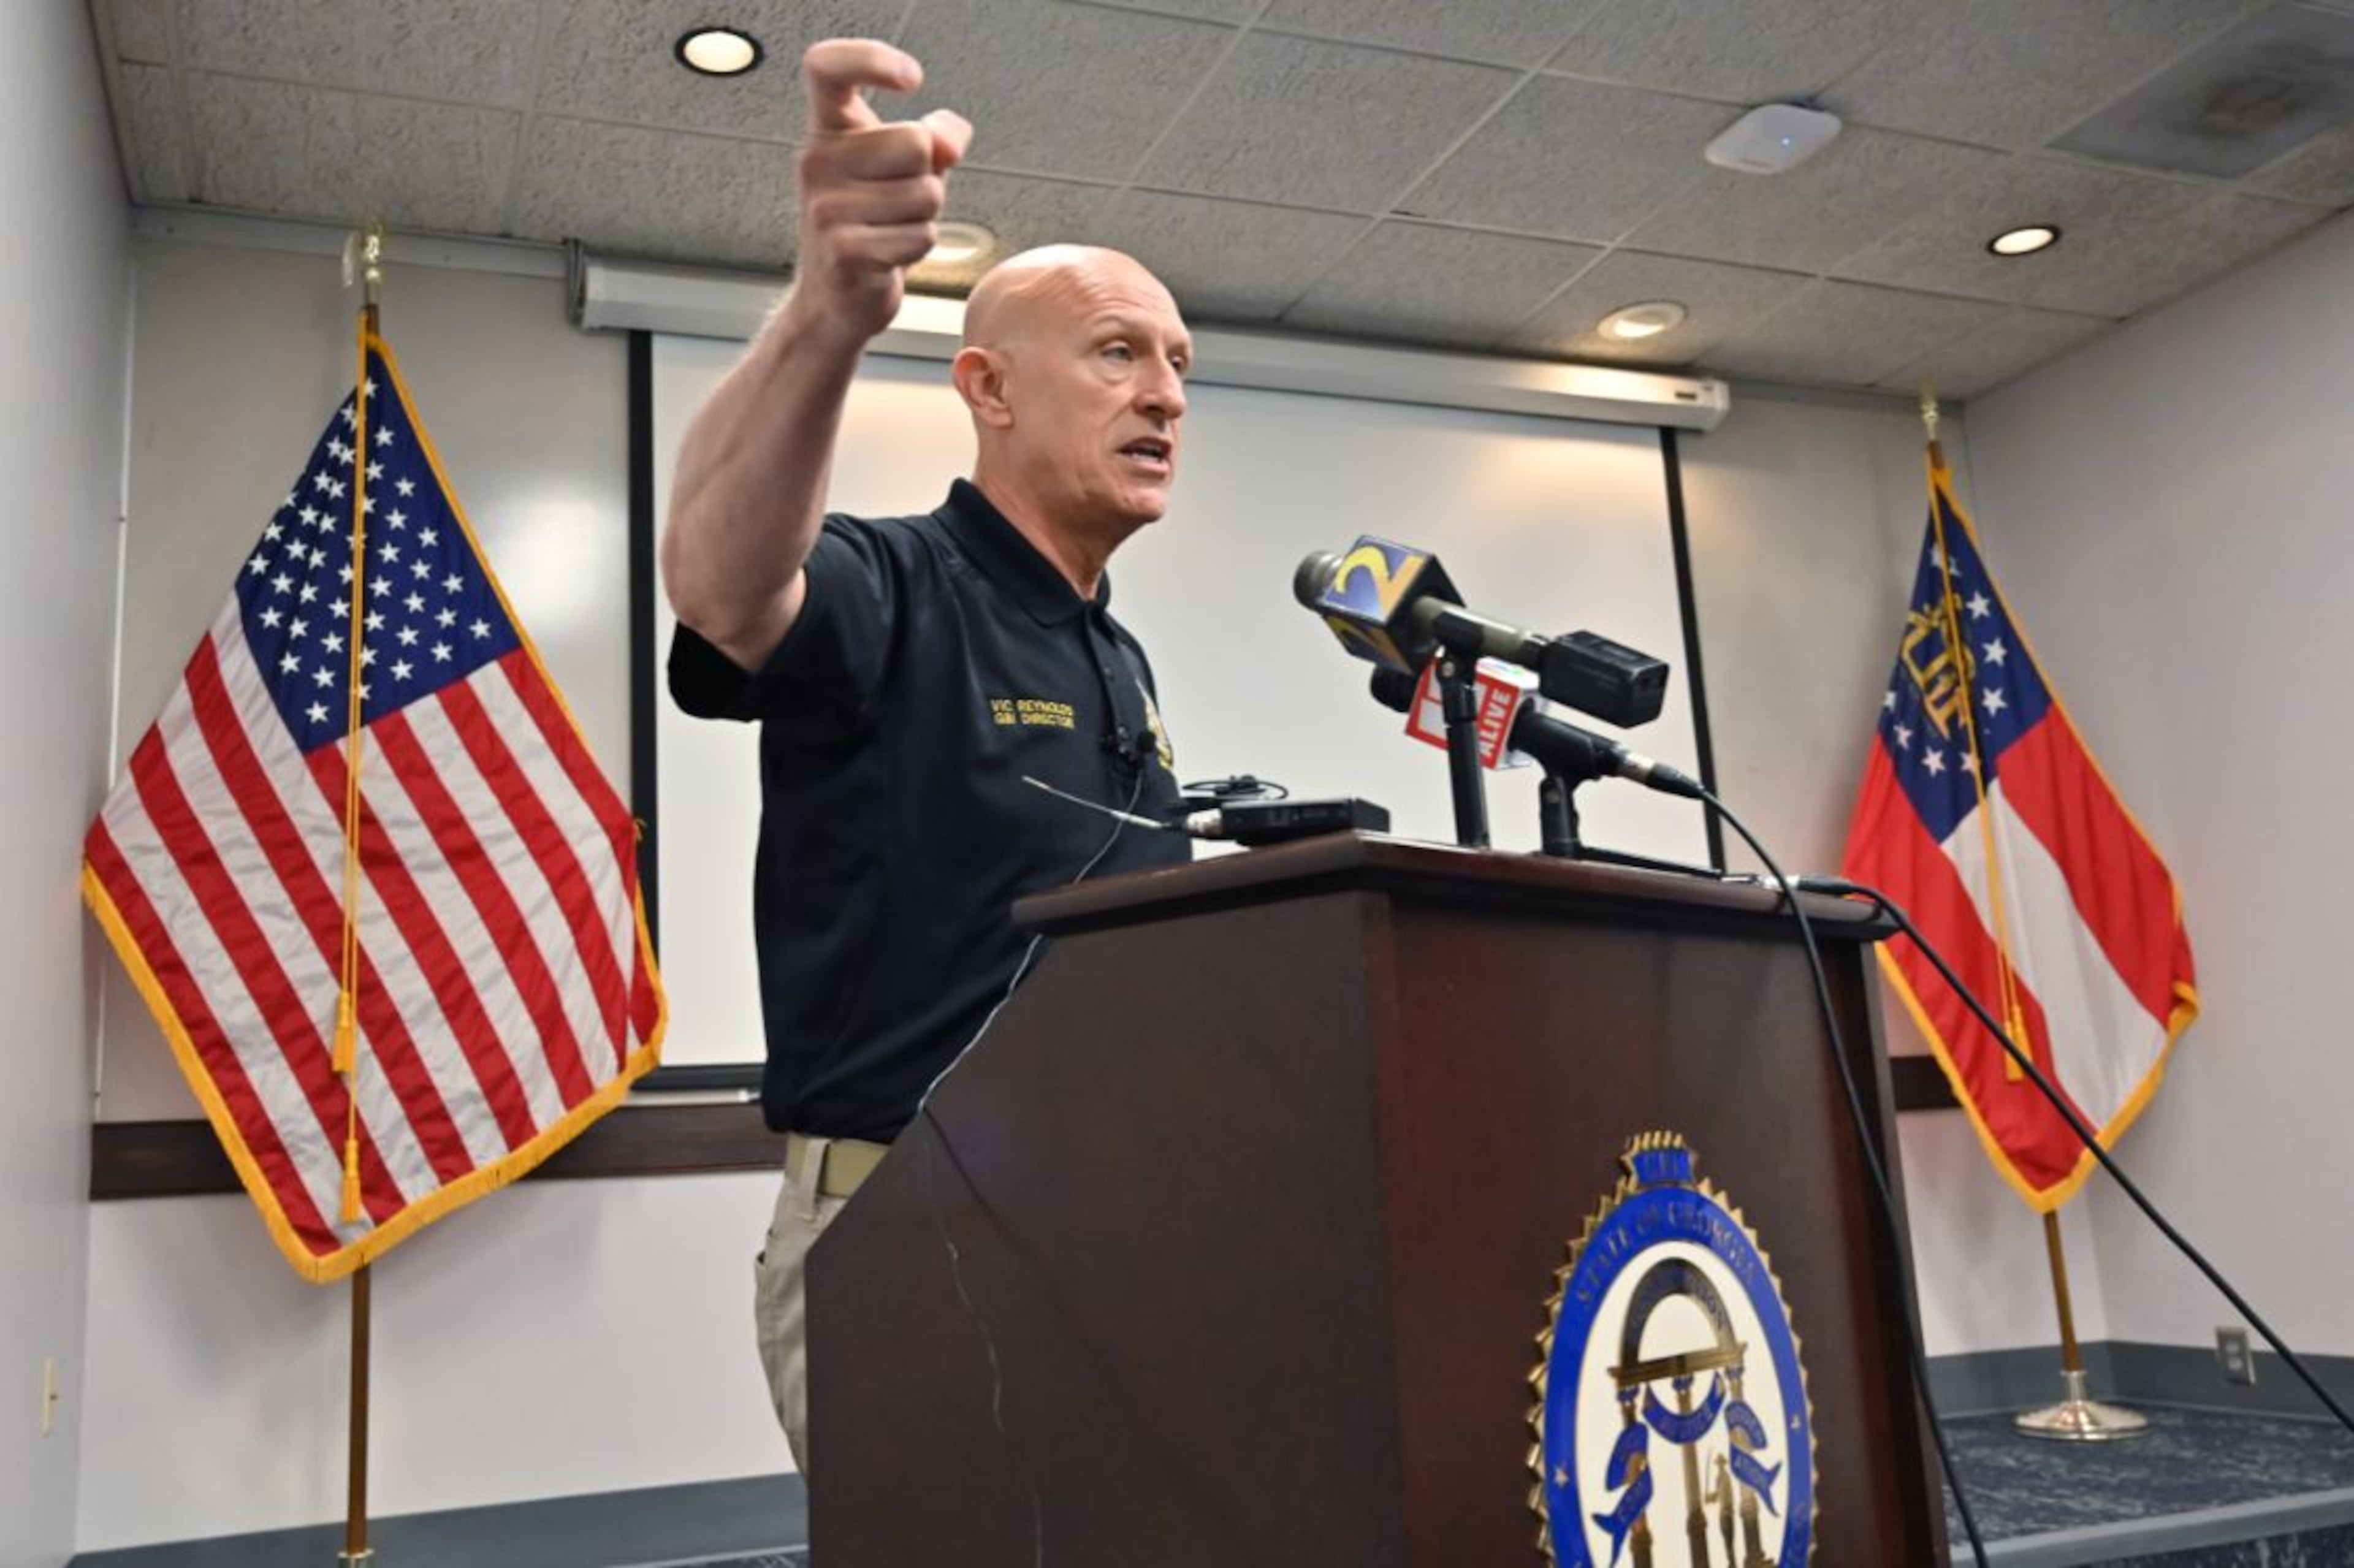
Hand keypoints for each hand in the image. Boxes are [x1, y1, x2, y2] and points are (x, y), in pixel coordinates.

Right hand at [790, 40, 971, 343]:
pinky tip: (888, 255)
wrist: (834, 299)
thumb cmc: (870, 225)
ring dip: (925, 218)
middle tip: (898, 202)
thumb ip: (933, 139)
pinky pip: (921, 236)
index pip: (828, 67)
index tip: (911, 78)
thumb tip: (951, 135)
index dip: (871, 58)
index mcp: (827, 132)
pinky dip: (918, 247)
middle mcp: (818, 162)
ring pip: (926, 194)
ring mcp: (826, 208)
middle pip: (915, 142)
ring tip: (891, 230)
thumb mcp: (903, 172)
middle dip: (927, 175)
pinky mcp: (845, 251)